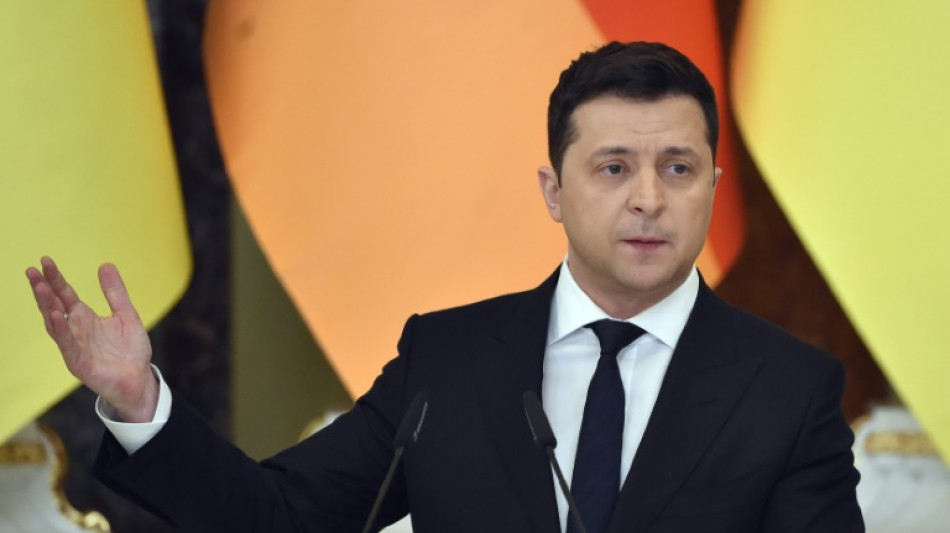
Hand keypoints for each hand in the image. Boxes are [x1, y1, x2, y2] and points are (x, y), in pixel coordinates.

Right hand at [26, 257, 157, 421]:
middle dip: (43, 289)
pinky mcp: (78, 362)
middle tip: (32, 270)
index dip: (56, 278)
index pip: (65, 294)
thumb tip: (105, 264)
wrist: (139, 379)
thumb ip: (115, 293)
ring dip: (47, 306)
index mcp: (84, 318)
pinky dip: (62, 330)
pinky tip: (57, 316)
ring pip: (55, 324)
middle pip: (54, 306)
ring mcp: (74, 346)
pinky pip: (67, 345)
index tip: (45, 260)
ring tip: (40, 288)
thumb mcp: (126, 315)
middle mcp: (75, 330)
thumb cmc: (130, 350)